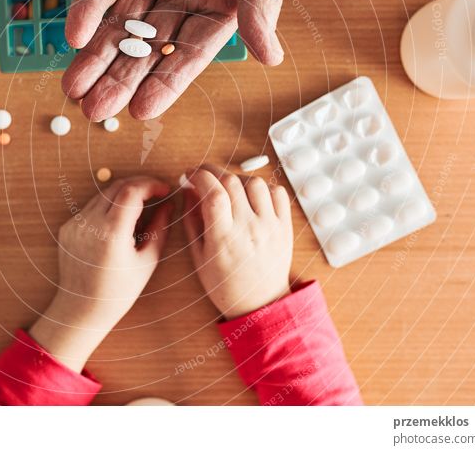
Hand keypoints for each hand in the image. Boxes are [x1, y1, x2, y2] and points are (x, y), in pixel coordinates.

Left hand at [29, 176, 173, 370]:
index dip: (151, 184)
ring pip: (103, 193)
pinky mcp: (68, 227)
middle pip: (117, 186)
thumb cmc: (117, 292)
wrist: (80, 309)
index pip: (132, 191)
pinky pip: (91, 207)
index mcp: (111, 233)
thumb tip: (169, 205)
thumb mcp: (147, 262)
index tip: (165, 189)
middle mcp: (89, 224)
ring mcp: (75, 224)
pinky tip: (120, 222)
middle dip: (140, 184)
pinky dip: (109, 206)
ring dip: (124, 194)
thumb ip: (160, 228)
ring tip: (141, 209)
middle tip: (157, 193)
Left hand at [62, 0, 295, 120]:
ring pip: (120, 22)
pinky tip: (74, 34)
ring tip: (72, 89)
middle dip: (121, 78)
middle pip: (149, 45)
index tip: (141, 110)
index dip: (167, 81)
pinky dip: (87, 6)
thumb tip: (271, 56)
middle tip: (93, 112)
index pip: (192, 51)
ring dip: (96, 55)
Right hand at [183, 164, 292, 319]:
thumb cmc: (226, 284)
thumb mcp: (199, 256)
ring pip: (255, 183)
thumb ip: (192, 221)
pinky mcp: (285, 227)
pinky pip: (278, 193)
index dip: (199, 176)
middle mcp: (249, 228)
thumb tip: (189, 191)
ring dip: (238, 179)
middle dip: (213, 171)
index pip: (212, 192)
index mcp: (223, 238)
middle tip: (204, 175)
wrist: (260, 304)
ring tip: (229, 188)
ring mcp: (270, 226)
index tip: (191, 175)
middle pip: (231, 182)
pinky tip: (252, 197)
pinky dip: (264, 188)